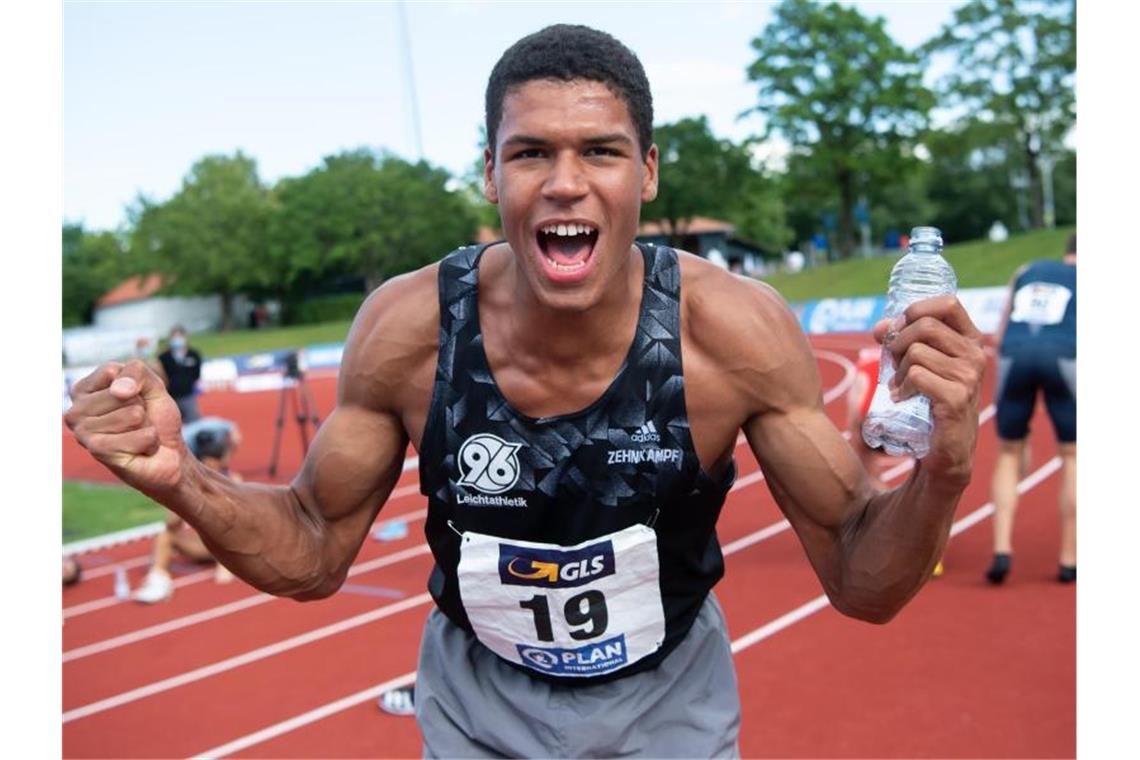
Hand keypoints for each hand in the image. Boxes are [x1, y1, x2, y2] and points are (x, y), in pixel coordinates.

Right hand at [64, 360, 188, 493]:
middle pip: (123, 394)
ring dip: (146, 426)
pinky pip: (141, 436)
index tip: (136, 398)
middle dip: (142, 408)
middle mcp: (76, 410)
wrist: (167, 455)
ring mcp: (83, 432)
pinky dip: (150, 442)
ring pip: (134, 415)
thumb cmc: (155, 418)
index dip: (136, 384)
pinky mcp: (98, 451)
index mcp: (83, 390)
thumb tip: (119, 391)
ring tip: (138, 434)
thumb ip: (137, 372)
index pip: (112, 371)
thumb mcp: (152, 386)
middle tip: (138, 421)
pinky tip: (140, 449)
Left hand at [872, 295, 985, 482]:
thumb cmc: (930, 403)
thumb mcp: (919, 366)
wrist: (944, 451)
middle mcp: (975, 356)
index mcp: (970, 341)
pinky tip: (901, 398)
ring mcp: (969, 377)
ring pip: (917, 352)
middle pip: (925, 326)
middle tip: (892, 362)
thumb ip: (900, 342)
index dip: (917, 309)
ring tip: (899, 386)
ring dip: (897, 370)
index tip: (898, 327)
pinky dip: (901, 387)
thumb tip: (879, 327)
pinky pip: (916, 376)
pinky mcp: (956, 398)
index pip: (949, 303)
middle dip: (898, 341)